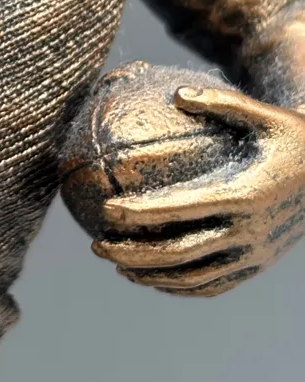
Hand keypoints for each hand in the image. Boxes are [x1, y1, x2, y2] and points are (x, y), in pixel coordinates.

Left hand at [92, 85, 304, 295]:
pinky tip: (153, 277)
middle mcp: (248, 231)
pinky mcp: (258, 264)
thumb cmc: (292, 137)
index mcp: (244, 194)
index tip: (106, 210)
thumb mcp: (264, 114)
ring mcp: (254, 254)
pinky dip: (181, 287)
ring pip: (194, 277)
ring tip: (116, 265)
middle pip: (180, 253)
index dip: (141, 214)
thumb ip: (221, 101)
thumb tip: (177, 94)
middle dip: (134, 253)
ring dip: (152, 276)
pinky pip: (214, 284)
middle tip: (96, 246)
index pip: (181, 209)